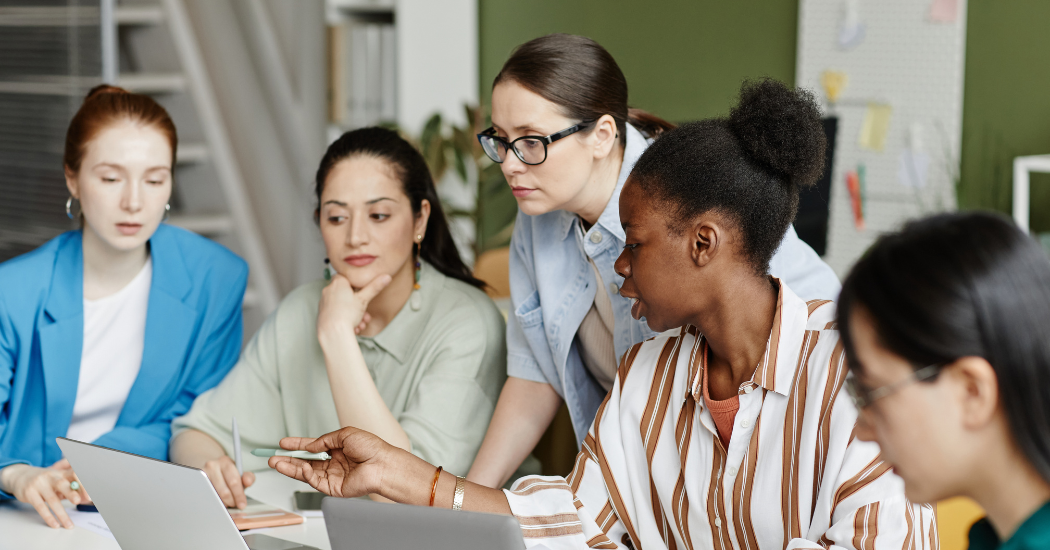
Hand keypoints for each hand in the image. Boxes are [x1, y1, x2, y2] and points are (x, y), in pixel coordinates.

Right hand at [0, 463, 87, 528]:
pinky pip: (40, 507)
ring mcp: (39, 484)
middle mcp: (51, 476)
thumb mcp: (58, 482)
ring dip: (62, 514)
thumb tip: (86, 499)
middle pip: (63, 484)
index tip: (89, 496)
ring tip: (69, 524)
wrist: (20, 476)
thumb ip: (71, 489)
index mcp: (61, 473)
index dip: (83, 484)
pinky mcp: (29, 493)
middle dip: (71, 493)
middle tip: (78, 502)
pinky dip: (48, 517)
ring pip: (52, 499)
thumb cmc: (46, 481)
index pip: (74, 475)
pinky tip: (54, 524)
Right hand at [201, 455, 255, 508]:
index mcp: (225, 462)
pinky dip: (213, 502)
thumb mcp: (239, 472)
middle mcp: (212, 466)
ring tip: (226, 502)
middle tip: (235, 504)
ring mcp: (202, 474)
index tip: (242, 504)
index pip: (234, 481)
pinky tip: (217, 501)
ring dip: (222, 503)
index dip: (239, 495)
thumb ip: (248, 477)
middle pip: (224, 491)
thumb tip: (248, 482)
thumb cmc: (226, 473)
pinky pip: (206, 497)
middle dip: (231, 501)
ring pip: (214, 496)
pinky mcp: (195, 482)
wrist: (210, 468)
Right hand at [267, 427, 389, 498]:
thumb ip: (325, 440)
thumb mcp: (345, 434)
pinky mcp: (333, 488)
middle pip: (305, 462)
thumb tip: (310, 446)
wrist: (382, 464)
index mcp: (337, 449)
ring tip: (276, 463)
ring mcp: (332, 476)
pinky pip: (315, 481)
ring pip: (306, 473)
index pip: (312, 447)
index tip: (283, 443)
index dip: (297, 445)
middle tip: (273, 457)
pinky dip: (305, 474)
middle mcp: (333, 463)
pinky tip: (299, 467)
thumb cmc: (371, 448)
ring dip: (290, 468)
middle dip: (288, 459)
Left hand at [317, 273, 391, 343]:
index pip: (348, 277)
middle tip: (365, 313)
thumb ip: (375, 287)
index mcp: (338, 282)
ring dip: (355, 314)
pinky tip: (354, 328)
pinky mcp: (323, 313)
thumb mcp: (364, 299)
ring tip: (361, 323)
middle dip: (359, 305)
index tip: (363, 292)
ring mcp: (324, 302)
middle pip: (347, 294)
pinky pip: (337, 313)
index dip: (357, 285)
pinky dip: (346, 319)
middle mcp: (328, 290)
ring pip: (343, 305)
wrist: (333, 333)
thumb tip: (386, 277)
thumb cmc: (347, 315)